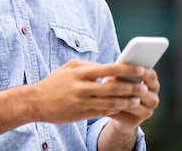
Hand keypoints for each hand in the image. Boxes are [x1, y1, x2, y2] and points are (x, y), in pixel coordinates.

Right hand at [29, 60, 152, 124]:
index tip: (142, 69)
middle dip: (133, 87)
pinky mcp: (82, 114)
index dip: (128, 69)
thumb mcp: (69, 68)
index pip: (109, 69)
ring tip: (137, 99)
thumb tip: (109, 67)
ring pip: (112, 102)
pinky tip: (123, 107)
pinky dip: (116, 109)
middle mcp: (81, 87)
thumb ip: (88, 67)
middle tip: (144, 86)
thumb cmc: (55, 82)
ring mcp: (82, 102)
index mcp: (79, 72)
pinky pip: (104, 112)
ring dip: (128, 101)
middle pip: (114, 87)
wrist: (36, 101)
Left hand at [103, 67, 159, 132]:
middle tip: (108, 78)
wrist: (117, 112)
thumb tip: (112, 68)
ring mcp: (147, 112)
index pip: (150, 75)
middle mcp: (153, 99)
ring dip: (116, 95)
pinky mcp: (136, 121)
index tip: (125, 66)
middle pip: (142, 90)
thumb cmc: (118, 89)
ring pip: (133, 102)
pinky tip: (102, 101)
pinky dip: (113, 106)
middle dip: (124, 83)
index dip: (139, 70)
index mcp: (152, 84)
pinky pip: (124, 112)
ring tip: (101, 89)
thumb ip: (120, 73)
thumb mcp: (120, 78)